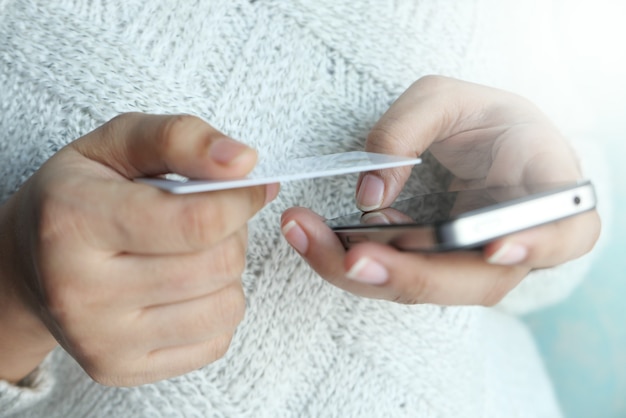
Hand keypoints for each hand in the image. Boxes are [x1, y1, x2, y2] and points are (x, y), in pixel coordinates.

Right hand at [0, 113, 277, 385]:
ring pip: (225, 307)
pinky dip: (215, 307)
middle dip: (233, 233)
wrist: (27, 265)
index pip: (198, 221)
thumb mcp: (118, 143)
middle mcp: (80, 291)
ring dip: (227, 272)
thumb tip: (244, 160)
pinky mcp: (120, 369)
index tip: (249, 184)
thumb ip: (181, 138)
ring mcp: (100, 340)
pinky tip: (185, 287)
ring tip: (194, 251)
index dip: (241, 199)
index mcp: (74, 221)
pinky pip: (216, 340)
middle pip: (218, 265)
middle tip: (210, 217)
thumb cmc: (79, 195)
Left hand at [281, 76, 599, 304]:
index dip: (537, 245)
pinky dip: (354, 258)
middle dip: (407, 274)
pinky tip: (316, 234)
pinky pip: (398, 272)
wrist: (482, 145)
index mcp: (548, 192)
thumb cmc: (479, 119)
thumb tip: (370, 195)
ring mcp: (475, 263)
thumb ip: (407, 130)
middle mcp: (517, 243)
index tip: (495, 246)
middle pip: (475, 281)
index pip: (567, 233)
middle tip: (348, 258)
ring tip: (304, 233)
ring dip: (361, 269)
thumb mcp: (446, 97)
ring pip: (425, 287)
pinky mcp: (436, 267)